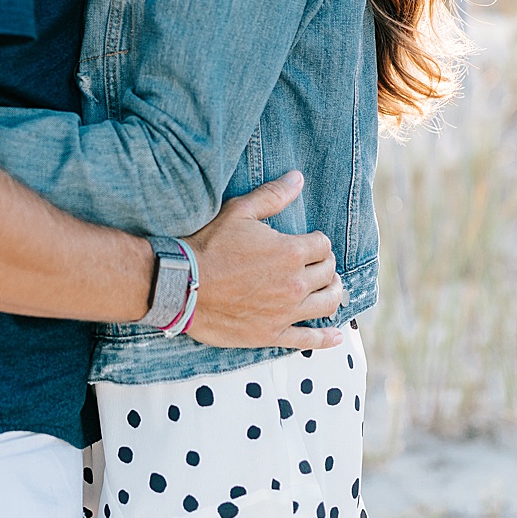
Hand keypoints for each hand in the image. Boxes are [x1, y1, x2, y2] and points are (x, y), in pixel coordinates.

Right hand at [186, 172, 344, 350]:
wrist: (181, 285)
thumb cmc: (209, 246)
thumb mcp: (239, 212)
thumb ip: (272, 196)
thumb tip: (298, 178)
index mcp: (291, 252)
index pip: (322, 245)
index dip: (317, 242)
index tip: (309, 243)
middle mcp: (295, 283)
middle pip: (329, 273)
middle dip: (326, 265)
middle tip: (318, 264)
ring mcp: (286, 311)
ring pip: (328, 304)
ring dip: (334, 294)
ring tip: (330, 289)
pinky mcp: (272, 333)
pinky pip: (308, 339)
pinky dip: (325, 338)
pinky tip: (335, 336)